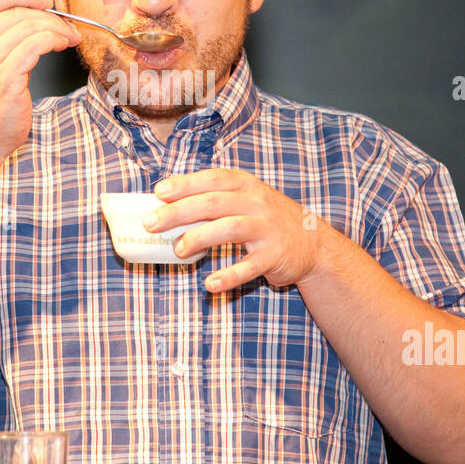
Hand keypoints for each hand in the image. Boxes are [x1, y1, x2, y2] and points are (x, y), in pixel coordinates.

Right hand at [0, 0, 80, 155]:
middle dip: (50, 15)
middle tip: (68, 26)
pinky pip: (36, 45)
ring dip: (57, 28)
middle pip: (18, 11)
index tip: (46, 1)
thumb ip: (4, 24)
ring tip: (69, 37)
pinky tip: (62, 45)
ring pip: (30, 26)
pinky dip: (55, 39)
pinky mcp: (4, 78)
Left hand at [147, 169, 320, 292]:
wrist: (313, 243)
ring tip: (177, 250)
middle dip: (179, 212)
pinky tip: (210, 284)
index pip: (212, 179)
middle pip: (214, 203)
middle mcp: (257, 203)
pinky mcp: (274, 256)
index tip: (158, 192)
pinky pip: (249, 267)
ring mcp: (267, 229)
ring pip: (230, 228)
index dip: (185, 184)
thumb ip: (214, 200)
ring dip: (199, 238)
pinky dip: (229, 276)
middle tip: (152, 223)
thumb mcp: (246, 200)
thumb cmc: (265, 219)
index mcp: (245, 186)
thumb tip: (166, 208)